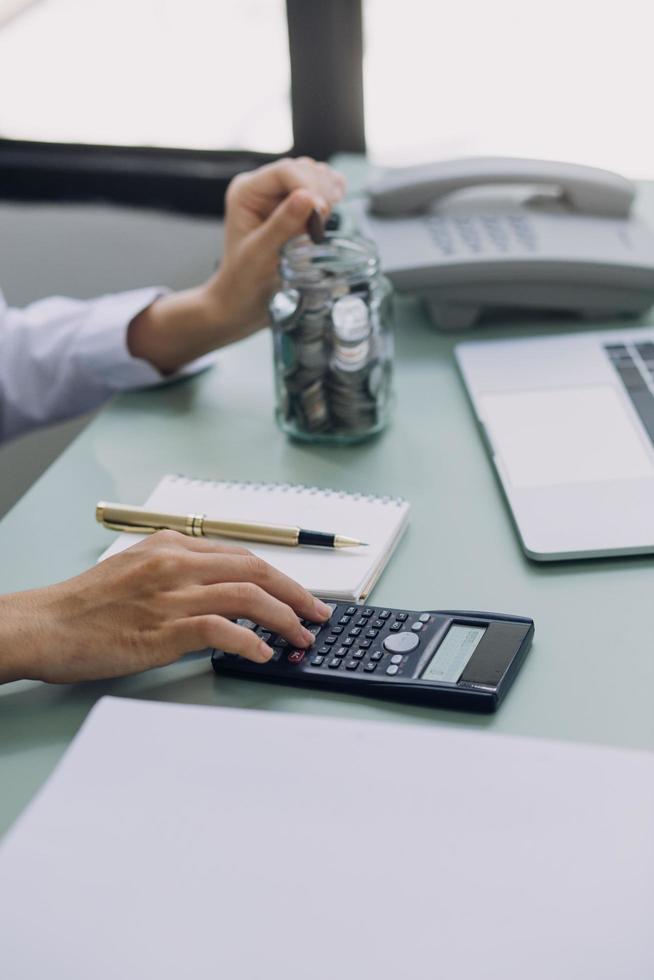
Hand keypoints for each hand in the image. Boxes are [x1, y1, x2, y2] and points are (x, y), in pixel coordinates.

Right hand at [0, 531, 331, 684]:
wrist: (46, 625)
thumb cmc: (87, 605)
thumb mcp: (137, 571)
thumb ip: (181, 575)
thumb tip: (226, 596)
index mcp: (173, 546)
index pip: (244, 555)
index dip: (281, 576)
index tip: (301, 594)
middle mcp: (177, 563)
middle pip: (256, 569)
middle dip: (296, 593)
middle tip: (319, 614)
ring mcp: (172, 594)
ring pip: (248, 596)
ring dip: (284, 618)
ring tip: (301, 636)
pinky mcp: (164, 629)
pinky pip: (223, 630)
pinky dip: (251, 641)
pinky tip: (262, 654)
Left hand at [208, 156, 346, 335]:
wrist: (242, 300)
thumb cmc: (243, 280)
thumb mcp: (261, 254)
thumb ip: (283, 225)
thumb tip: (309, 197)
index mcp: (246, 191)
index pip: (284, 171)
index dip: (308, 185)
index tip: (322, 211)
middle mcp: (262, 188)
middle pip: (302, 169)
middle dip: (320, 190)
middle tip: (323, 221)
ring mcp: (278, 196)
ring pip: (313, 177)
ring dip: (327, 193)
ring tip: (324, 220)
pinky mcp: (293, 208)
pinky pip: (318, 190)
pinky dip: (329, 196)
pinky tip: (333, 207)